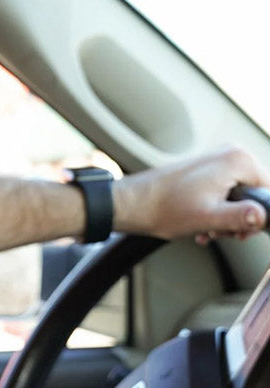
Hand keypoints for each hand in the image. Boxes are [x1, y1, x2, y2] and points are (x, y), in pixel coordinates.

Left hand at [113, 145, 269, 241]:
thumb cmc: (163, 208)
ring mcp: (216, 161)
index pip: (268, 192)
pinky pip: (223, 194)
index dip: (259, 217)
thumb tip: (263, 217)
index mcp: (238, 160)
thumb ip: (241, 217)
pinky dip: (215, 212)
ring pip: (238, 197)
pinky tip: (201, 227)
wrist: (131, 204)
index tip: (242, 232)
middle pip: (254, 195)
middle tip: (221, 233)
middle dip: (239, 219)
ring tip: (207, 230)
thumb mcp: (209, 218)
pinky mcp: (205, 170)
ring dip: (226, 219)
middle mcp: (230, 154)